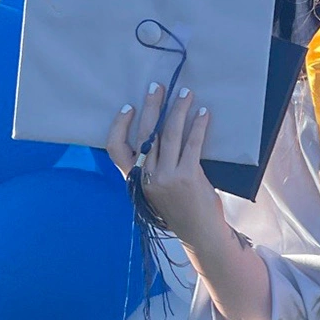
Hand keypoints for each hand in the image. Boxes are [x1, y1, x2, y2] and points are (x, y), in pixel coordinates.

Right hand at [107, 84, 215, 242]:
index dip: (119, 126)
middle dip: (152, 106)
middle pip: (145, 134)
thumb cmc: (180, 210)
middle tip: (158, 87)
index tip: (129, 108)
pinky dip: (198, 126)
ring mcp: (167, 177)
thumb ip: (152, 169)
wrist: (200, 233)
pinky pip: (192, 144)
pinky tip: (203, 114)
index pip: (115, 149)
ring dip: (178, 110)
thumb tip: (158, 137)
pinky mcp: (188, 176)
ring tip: (186, 93)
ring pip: (169, 134)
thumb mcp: (155, 191)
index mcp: (135, 180)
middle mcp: (147, 177)